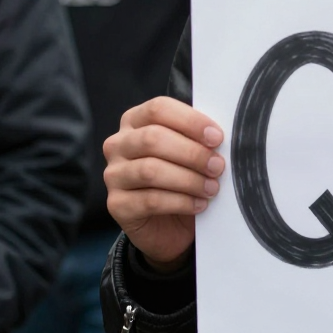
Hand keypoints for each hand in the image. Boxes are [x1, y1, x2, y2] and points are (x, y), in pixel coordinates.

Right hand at [104, 96, 224, 271]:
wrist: (169, 223)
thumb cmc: (182, 176)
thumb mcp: (190, 151)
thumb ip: (198, 137)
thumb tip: (218, 136)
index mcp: (135, 120)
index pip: (158, 109)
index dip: (190, 121)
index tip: (216, 137)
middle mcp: (118, 144)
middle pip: (152, 139)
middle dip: (192, 153)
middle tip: (218, 166)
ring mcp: (113, 175)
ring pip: (150, 171)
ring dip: (189, 179)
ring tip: (212, 188)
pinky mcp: (116, 205)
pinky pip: (150, 200)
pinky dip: (181, 202)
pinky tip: (199, 204)